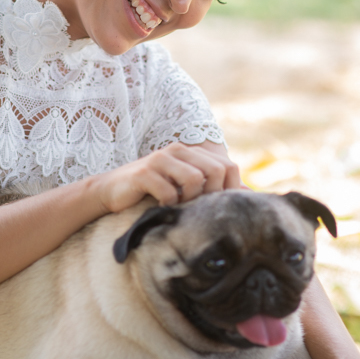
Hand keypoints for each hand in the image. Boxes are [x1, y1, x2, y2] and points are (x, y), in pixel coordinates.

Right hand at [94, 142, 241, 213]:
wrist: (110, 191)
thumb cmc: (151, 192)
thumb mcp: (184, 188)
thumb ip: (211, 188)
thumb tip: (248, 195)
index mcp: (191, 152)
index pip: (228, 166)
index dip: (228, 189)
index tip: (216, 207)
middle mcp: (177, 150)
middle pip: (215, 171)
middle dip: (212, 195)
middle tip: (198, 208)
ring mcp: (160, 160)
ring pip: (194, 179)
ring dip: (190, 200)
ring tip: (179, 207)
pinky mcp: (143, 173)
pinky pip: (169, 191)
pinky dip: (169, 204)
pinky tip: (161, 206)